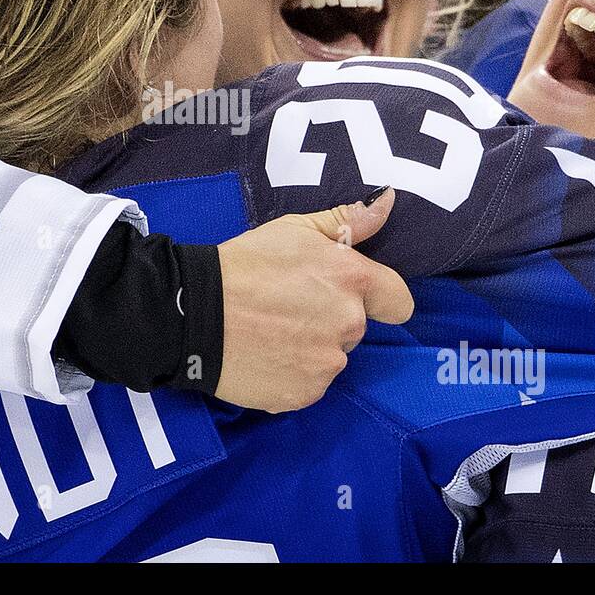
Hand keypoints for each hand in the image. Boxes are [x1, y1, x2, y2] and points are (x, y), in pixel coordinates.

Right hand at [214, 187, 412, 411]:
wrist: (195, 313)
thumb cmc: (244, 264)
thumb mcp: (294, 229)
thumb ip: (348, 220)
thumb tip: (388, 201)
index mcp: (352, 280)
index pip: (398, 301)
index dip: (380, 299)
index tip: (352, 296)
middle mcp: (348, 324)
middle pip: (355, 327)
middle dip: (330, 318)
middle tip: (288, 307)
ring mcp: (328, 363)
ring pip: (331, 357)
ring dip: (311, 347)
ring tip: (271, 333)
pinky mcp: (305, 393)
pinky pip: (309, 383)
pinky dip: (291, 373)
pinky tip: (264, 355)